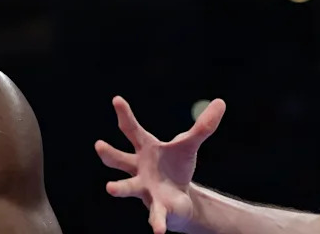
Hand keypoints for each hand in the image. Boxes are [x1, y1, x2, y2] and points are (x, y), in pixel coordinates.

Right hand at [95, 96, 225, 233]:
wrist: (178, 197)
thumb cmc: (176, 166)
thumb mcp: (189, 144)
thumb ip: (203, 126)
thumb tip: (220, 102)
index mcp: (146, 150)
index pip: (133, 130)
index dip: (125, 115)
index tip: (116, 99)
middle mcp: (139, 169)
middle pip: (120, 160)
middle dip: (109, 154)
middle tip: (99, 145)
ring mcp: (144, 189)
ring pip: (128, 187)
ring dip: (119, 188)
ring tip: (110, 188)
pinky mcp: (157, 207)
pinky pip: (156, 216)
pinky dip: (157, 223)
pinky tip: (158, 231)